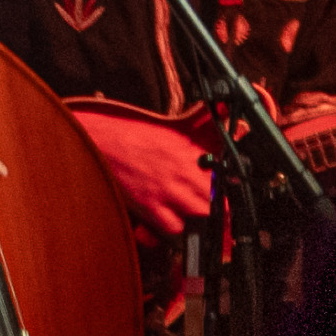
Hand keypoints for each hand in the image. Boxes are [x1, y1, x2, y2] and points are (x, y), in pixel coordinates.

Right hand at [65, 99, 220, 242]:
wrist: (105, 141)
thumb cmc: (136, 134)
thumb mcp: (177, 125)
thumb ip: (205, 118)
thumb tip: (226, 107)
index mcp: (193, 153)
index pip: (225, 176)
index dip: (231, 188)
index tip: (230, 194)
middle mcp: (183, 173)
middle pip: (217, 201)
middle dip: (220, 208)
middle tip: (217, 212)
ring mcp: (167, 191)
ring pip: (201, 215)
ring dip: (201, 219)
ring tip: (197, 218)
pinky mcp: (150, 205)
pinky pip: (173, 227)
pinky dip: (176, 229)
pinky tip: (173, 222)